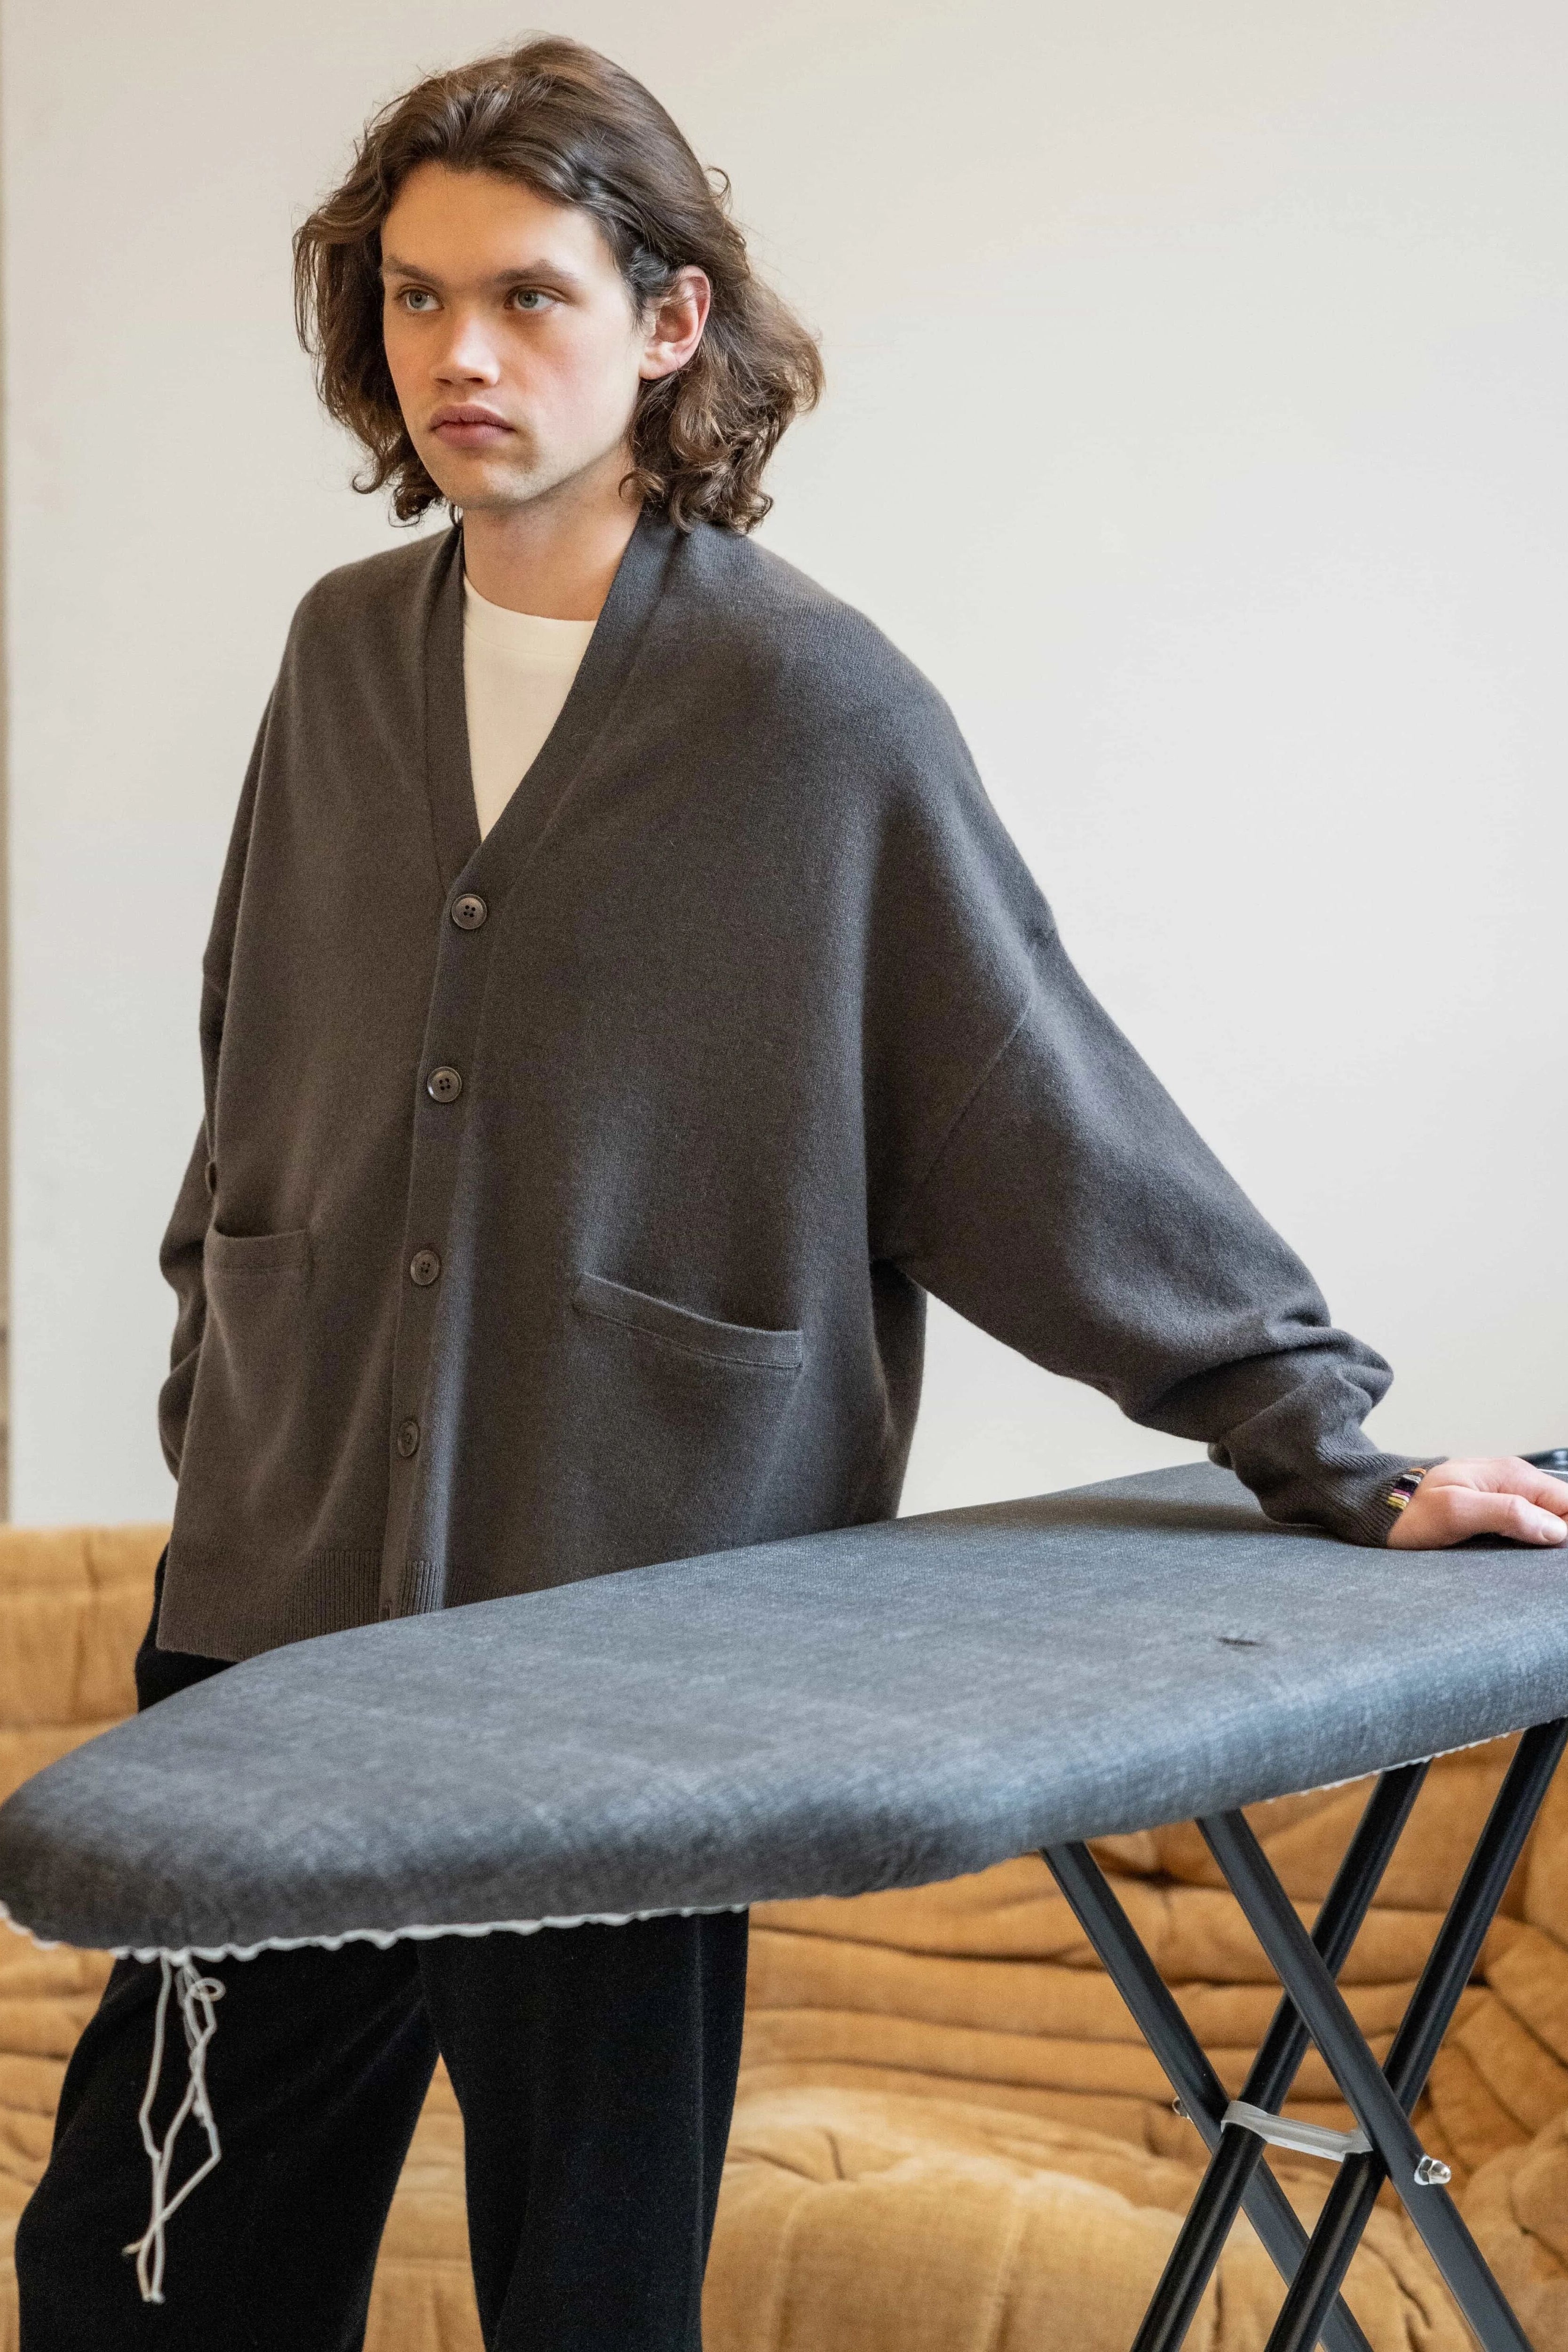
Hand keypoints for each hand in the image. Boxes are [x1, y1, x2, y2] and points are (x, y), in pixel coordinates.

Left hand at [1387, 1458, 1567, 1547]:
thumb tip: (1555, 1529)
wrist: (1374, 1506)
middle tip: (1534, 1558)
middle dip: (1556, 1536)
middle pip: (1559, 1510)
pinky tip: (1513, 1553)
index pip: (1566, 1502)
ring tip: (1523, 1558)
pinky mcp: (1488, 1507)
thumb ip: (1507, 1513)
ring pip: (1543, 1517)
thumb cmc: (1410, 1510)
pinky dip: (1524, 1538)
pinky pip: (1522, 1522)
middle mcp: (1512, 1479)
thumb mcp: (1457, 1512)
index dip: (1566, 1530)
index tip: (1552, 1555)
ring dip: (1541, 1538)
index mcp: (1512, 1475)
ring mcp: (1500, 1492)